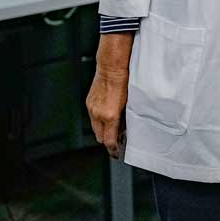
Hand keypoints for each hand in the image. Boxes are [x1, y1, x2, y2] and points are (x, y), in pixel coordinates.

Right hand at [85, 33, 133, 159]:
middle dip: (108, 141)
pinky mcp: (89, 102)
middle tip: (119, 139)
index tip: (117, 153)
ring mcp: (91, 108)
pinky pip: (93, 117)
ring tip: (115, 127)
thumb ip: (127, 118)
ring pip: (95, 127)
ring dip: (104, 130)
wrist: (111, 67)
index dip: (113, 149)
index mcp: (110, 116)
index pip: (108, 141)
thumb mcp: (130, 103)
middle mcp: (98, 114)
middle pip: (100, 137)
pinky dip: (99, 120)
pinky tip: (108, 115)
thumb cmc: (125, 82)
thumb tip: (127, 127)